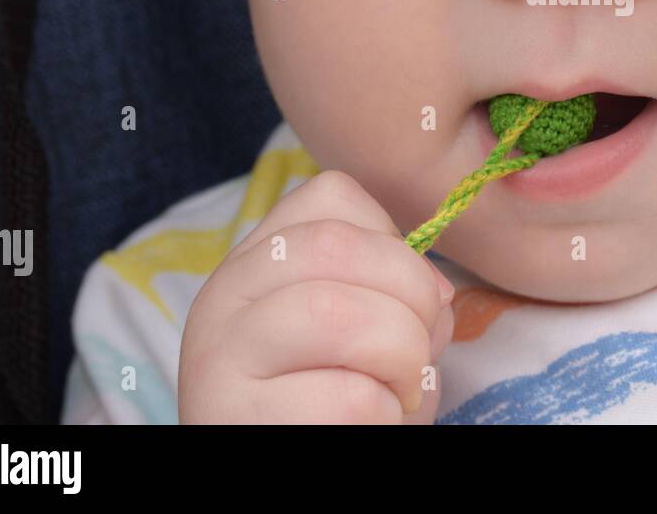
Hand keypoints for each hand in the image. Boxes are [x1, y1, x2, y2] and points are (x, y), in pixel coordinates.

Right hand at [177, 170, 454, 422]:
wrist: (289, 459)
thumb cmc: (338, 400)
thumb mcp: (369, 331)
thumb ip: (400, 293)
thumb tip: (436, 291)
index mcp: (257, 259)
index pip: (332, 196)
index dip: (393, 241)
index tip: (401, 297)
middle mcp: (223, 296)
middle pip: (336, 244)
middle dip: (412, 295)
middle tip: (417, 353)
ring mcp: (219, 358)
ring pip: (339, 315)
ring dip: (403, 358)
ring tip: (398, 393)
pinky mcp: (239, 418)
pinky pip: (349, 399)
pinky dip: (386, 414)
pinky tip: (370, 425)